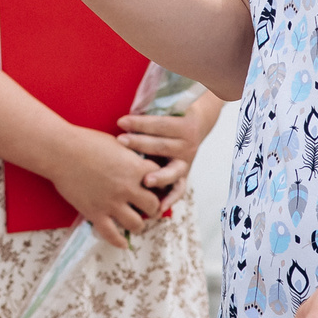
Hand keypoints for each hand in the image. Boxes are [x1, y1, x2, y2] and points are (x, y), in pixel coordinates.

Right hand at [45, 125, 165, 249]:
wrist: (61, 151)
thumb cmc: (87, 141)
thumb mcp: (118, 144)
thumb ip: (133, 158)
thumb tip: (142, 164)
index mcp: (136, 168)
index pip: (161, 180)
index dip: (160, 183)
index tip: (156, 186)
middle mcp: (127, 188)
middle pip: (153, 206)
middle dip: (153, 207)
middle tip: (149, 208)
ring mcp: (111, 203)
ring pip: (136, 224)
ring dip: (139, 224)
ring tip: (136, 223)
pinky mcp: (95, 213)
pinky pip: (112, 234)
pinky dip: (119, 241)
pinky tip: (124, 244)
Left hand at [115, 93, 221, 208]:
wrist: (197, 124)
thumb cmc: (172, 115)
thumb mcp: (166, 109)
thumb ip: (151, 111)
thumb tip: (125, 111)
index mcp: (184, 126)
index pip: (160, 124)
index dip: (140, 123)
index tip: (120, 121)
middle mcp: (187, 145)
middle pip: (162, 145)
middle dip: (140, 144)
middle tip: (121, 142)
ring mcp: (186, 162)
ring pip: (172, 171)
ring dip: (158, 176)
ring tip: (145, 181)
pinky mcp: (183, 175)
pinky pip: (179, 190)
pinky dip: (170, 200)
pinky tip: (158, 208)